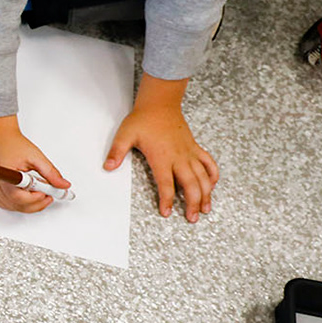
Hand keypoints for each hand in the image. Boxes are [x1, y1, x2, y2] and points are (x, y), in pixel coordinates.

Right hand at [0, 114, 69, 212]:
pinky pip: (5, 204)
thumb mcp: (35, 157)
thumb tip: (63, 185)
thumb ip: (50, 173)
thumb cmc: (9, 143)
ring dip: (27, 204)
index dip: (36, 199)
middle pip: (17, 206)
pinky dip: (18, 203)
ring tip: (37, 191)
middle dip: (36, 203)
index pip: (20, 198)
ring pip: (12, 207)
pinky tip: (26, 194)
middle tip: (48, 193)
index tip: (47, 193)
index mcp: (4, 176)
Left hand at [105, 78, 215, 221]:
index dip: (167, 200)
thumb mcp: (125, 135)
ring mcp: (189, 153)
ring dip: (206, 193)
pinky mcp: (195, 148)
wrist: (160, 104)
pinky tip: (213, 185)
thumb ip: (116, 152)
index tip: (166, 212)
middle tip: (191, 218)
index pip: (166, 184)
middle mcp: (179, 157)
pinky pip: (209, 163)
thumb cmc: (143, 119)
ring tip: (205, 208)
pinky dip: (213, 174)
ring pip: (203, 177)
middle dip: (192, 203)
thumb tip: (108, 167)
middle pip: (190, 184)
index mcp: (162, 157)